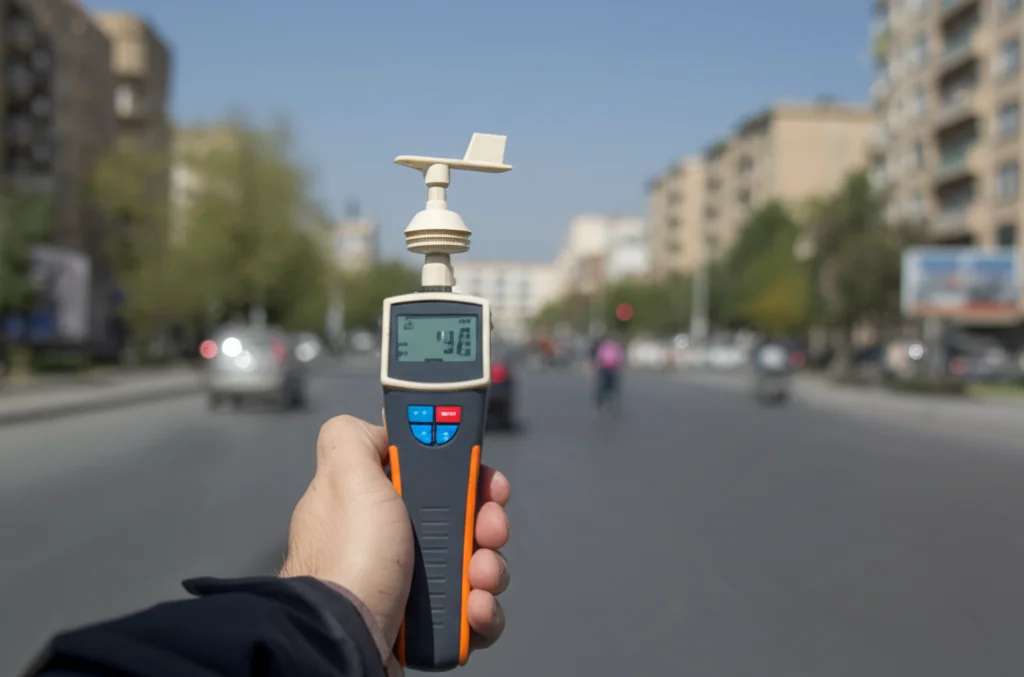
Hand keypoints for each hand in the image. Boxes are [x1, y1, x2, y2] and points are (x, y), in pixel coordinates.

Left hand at [280, 415, 510, 668]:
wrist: (342, 640)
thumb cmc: (347, 559)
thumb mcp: (345, 476)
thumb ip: (354, 437)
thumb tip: (378, 425)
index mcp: (379, 504)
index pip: (438, 479)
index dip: (470, 477)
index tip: (487, 483)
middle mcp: (396, 543)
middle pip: (465, 521)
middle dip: (488, 524)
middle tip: (490, 531)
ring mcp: (412, 585)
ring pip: (476, 566)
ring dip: (491, 570)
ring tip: (479, 580)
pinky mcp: (429, 626)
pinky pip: (473, 612)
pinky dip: (484, 611)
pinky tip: (476, 611)